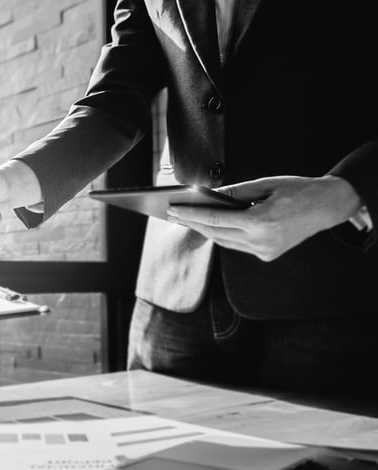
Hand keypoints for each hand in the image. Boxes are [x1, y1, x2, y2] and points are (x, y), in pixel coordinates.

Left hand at [165, 175, 362, 261]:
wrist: (328, 207)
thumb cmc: (297, 190)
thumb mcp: (264, 184)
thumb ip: (233, 192)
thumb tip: (206, 195)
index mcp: (261, 222)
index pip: (215, 219)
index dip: (191, 214)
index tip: (172, 209)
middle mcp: (261, 241)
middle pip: (216, 233)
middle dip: (193, 223)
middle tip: (173, 213)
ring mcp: (265, 251)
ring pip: (224, 242)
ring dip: (206, 230)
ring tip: (187, 219)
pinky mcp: (267, 255)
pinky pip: (237, 245)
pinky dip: (223, 234)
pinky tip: (210, 225)